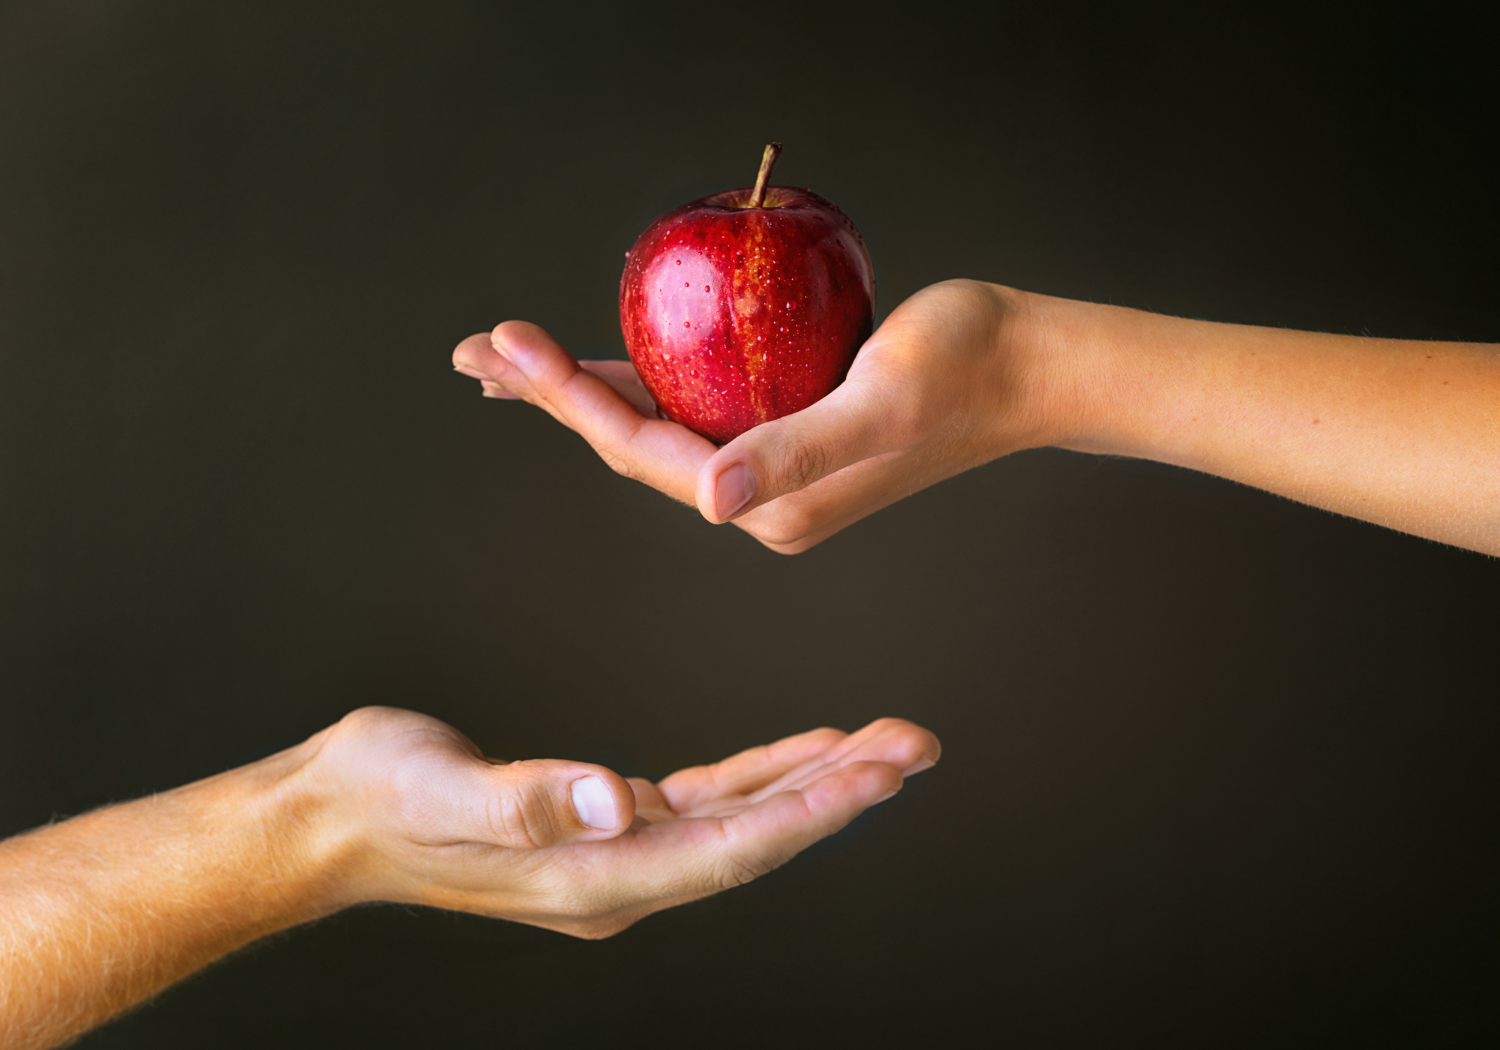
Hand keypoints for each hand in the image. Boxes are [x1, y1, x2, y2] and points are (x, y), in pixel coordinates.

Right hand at [303, 707, 939, 937]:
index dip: (808, 812)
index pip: (727, 850)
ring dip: (815, 783)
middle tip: (914, 748)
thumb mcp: (441, 792)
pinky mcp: (606, 824)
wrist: (332, 816)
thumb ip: (528, 801)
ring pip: (742, 820)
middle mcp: (617, 875)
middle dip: (840, 794)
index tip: (876, 772)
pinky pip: (707, 804)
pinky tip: (803, 754)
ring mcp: (615, 855)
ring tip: (884, 746)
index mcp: (590, 877)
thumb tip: (613, 802)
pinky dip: (761, 777)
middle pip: (755, 839)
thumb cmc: (380, 799)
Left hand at [453, 280, 1052, 552]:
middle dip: (554, 398)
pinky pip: (695, 413)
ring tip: (513, 358)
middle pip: (634, 446)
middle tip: (479, 352)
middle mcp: (762, 500)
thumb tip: (716, 500)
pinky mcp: (786, 439)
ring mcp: (773, 473)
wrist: (1028, 367)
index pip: (646, 452)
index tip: (508, 343)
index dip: (571, 398)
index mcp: (772, 504)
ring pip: (657, 429)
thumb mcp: (882, 398)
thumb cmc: (967, 365)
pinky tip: (605, 363)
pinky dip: (642, 384)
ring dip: (585, 392)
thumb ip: (798, 449)